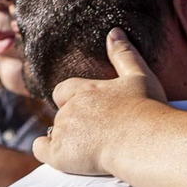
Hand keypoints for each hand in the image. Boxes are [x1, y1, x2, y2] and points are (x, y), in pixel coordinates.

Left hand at [34, 28, 168, 174]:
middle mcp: (69, 108)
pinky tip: (64, 156)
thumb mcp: (139, 76)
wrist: (143, 140)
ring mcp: (62, 130)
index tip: (89, 112)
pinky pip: (40, 148)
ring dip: (67, 140)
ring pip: (54, 132)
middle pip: (61, 115)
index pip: (62, 91)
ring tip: (91, 150)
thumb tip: (114, 31)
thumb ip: (124, 54)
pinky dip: (48, 151)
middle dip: (74, 124)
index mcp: (85, 90)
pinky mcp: (59, 152)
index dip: (71, 101)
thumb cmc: (146, 108)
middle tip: (96, 135)